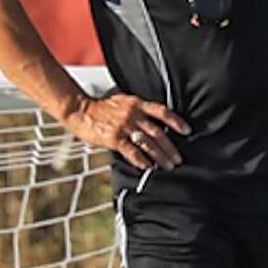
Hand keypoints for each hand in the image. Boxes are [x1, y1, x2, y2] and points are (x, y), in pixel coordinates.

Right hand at [65, 93, 190, 171]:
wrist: (80, 109)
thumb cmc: (101, 106)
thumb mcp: (124, 100)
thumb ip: (138, 109)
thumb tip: (153, 119)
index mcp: (138, 104)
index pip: (162, 112)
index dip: (176, 121)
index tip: (187, 130)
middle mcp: (134, 114)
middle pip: (158, 132)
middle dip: (170, 147)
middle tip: (178, 159)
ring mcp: (124, 126)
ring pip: (147, 143)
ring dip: (159, 156)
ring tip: (168, 166)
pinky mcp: (114, 138)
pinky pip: (131, 151)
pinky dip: (141, 160)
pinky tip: (148, 167)